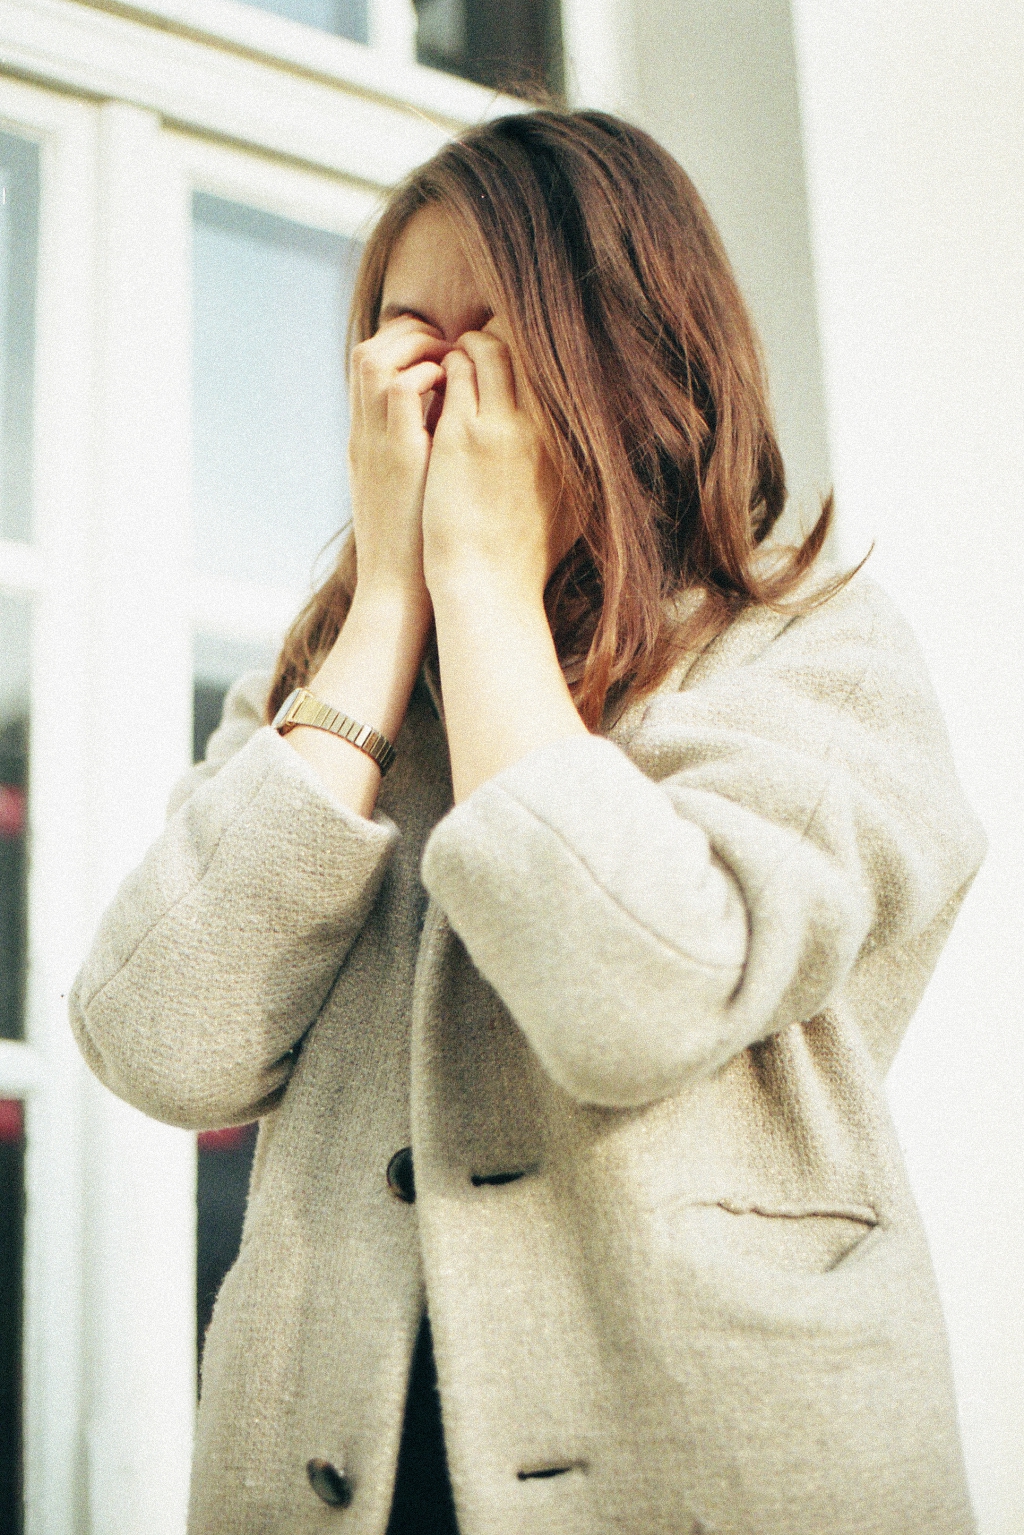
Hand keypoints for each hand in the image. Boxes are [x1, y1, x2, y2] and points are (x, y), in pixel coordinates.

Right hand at [348, 315, 449, 610]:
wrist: (400, 593)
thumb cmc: (419, 552)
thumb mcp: (414, 494)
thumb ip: (425, 456)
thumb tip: (456, 427)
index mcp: (367, 441)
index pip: (370, 366)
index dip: (404, 346)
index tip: (441, 354)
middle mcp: (364, 434)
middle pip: (367, 350)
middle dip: (410, 335)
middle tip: (449, 348)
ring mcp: (375, 443)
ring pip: (375, 358)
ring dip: (416, 347)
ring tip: (450, 361)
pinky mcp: (398, 458)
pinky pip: (400, 389)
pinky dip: (425, 375)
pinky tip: (452, 388)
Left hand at [421, 322, 565, 606]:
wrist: (489, 588)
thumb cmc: (525, 561)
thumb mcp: (576, 513)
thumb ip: (586, 476)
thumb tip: (611, 457)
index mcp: (571, 443)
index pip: (561, 370)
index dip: (537, 352)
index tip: (518, 352)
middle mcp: (544, 426)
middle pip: (529, 348)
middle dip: (504, 335)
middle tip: (482, 339)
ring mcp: (502, 427)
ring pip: (490, 348)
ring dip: (471, 345)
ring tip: (456, 355)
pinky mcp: (462, 435)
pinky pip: (457, 372)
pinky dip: (448, 366)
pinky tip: (437, 378)